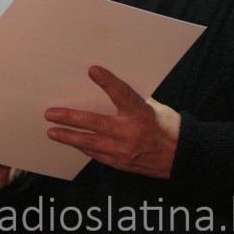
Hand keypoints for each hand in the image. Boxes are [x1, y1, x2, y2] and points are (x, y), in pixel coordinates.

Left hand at [45, 65, 180, 179]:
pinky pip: (97, 155)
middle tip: (51, 113)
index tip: (92, 70)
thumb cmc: (168, 128)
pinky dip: (84, 148)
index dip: (107, 81)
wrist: (182, 158)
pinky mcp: (122, 163)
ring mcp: (125, 151)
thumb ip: (131, 100)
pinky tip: (72, 143)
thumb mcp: (155, 108)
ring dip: (69, 137)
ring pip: (90, 143)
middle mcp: (130, 133)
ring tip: (52, 132)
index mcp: (141, 114)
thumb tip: (110, 87)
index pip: (121, 94)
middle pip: (95, 123)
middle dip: (70, 118)